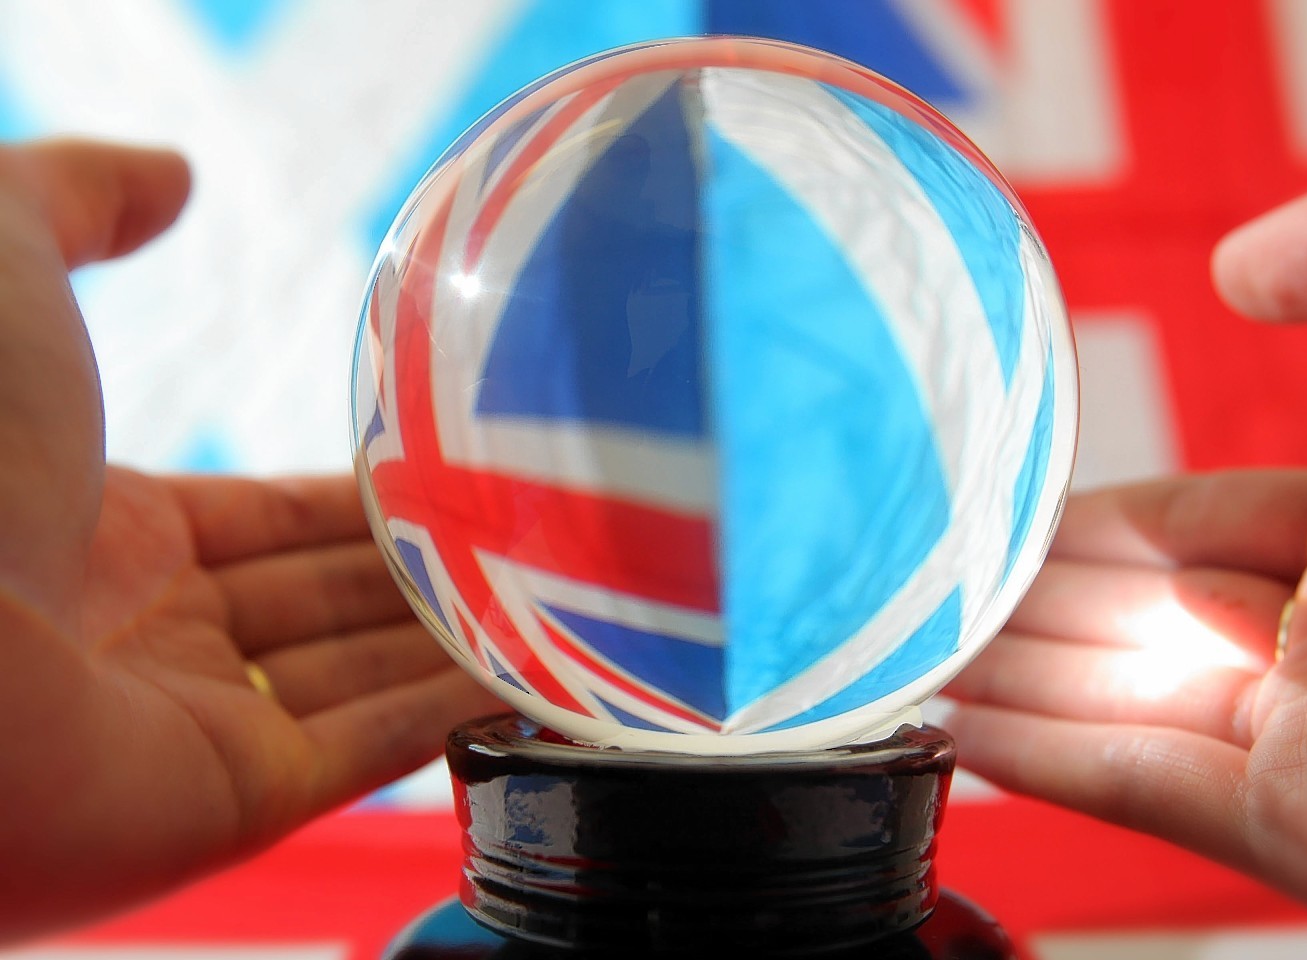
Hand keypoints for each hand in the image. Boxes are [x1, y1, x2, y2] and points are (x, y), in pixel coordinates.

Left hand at [0, 140, 497, 941]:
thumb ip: (77, 200)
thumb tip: (175, 173)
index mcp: (104, 531)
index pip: (272, 518)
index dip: (366, 493)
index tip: (459, 469)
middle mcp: (154, 634)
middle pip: (330, 597)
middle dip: (433, 565)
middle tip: (541, 530)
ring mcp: (194, 725)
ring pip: (365, 675)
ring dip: (461, 637)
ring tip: (570, 596)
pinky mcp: (233, 801)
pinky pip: (370, 751)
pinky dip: (456, 714)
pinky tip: (538, 672)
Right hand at [941, 152, 1306, 934]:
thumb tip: (1234, 269)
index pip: (1186, 528)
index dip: (1074, 521)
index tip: (976, 508)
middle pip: (1137, 621)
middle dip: (1015, 602)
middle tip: (897, 579)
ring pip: (1121, 708)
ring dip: (1003, 686)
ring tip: (888, 651)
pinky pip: (1150, 792)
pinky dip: (1043, 764)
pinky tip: (953, 725)